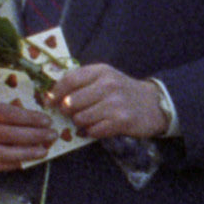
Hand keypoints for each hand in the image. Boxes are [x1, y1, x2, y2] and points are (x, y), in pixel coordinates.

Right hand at [0, 85, 65, 169]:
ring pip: (3, 154)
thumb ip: (9, 102)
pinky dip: (14, 164)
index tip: (47, 120)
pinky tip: (28, 160)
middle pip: (9, 135)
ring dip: (26, 154)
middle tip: (52, 135)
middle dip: (34, 136)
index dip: (30, 118)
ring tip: (44, 151)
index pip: (9, 115)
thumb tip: (37, 107)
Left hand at [45, 61, 169, 147]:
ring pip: (80, 118)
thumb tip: (51, 95)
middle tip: (73, 112)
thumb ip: (81, 82)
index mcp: (101, 71)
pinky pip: (93, 131)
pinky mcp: (121, 121)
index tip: (50, 102)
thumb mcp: (105, 78)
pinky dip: (92, 131)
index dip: (55, 93)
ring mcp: (115, 103)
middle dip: (68, 111)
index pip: (69, 80)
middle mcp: (108, 85)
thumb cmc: (122, 91)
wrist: (153, 104)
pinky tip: (100, 126)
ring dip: (81, 123)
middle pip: (71, 102)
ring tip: (90, 119)